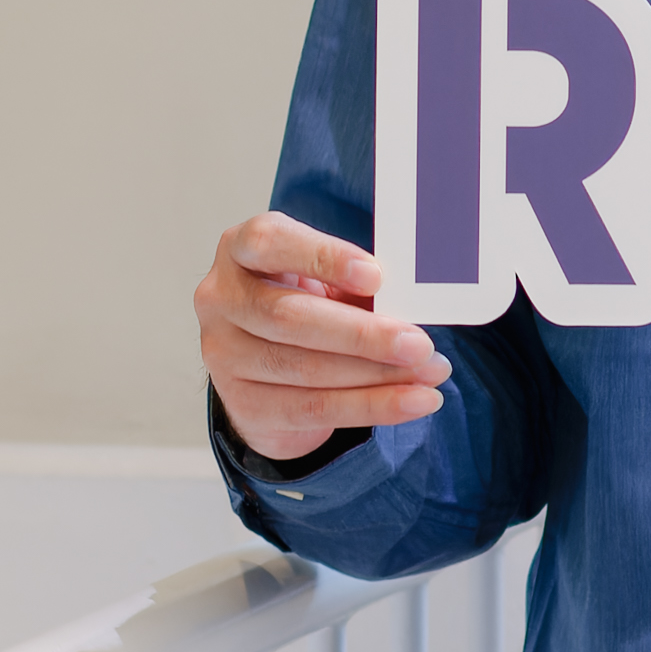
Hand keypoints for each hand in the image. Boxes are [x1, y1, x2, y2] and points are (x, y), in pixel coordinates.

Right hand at [193, 211, 451, 462]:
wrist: (268, 365)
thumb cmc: (308, 301)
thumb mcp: (328, 279)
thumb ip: (360, 283)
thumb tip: (417, 301)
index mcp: (240, 248)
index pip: (269, 243)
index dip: (322, 257)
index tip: (376, 276)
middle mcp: (220, 298)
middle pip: (288, 317)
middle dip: (362, 335)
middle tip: (419, 344)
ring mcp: (223, 353)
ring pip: (304, 369)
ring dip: (378, 376)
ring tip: (430, 373)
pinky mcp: (242, 402)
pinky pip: (312, 408)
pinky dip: (371, 406)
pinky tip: (413, 402)